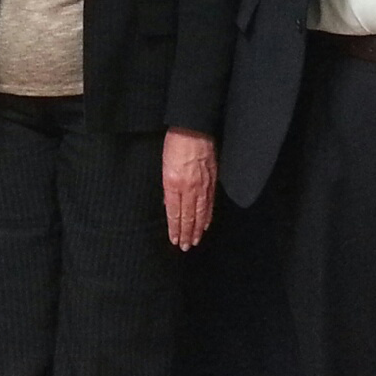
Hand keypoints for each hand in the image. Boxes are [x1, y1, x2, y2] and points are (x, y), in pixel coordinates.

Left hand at [162, 127, 217, 249]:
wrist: (193, 128)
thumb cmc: (174, 144)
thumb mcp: (163, 165)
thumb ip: (167, 188)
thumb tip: (168, 204)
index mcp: (173, 184)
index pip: (174, 213)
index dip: (175, 229)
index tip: (174, 241)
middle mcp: (189, 188)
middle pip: (188, 216)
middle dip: (186, 233)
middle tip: (185, 247)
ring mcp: (202, 185)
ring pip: (201, 212)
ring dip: (197, 229)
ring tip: (195, 241)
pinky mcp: (212, 180)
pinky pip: (210, 202)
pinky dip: (208, 215)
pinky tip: (206, 224)